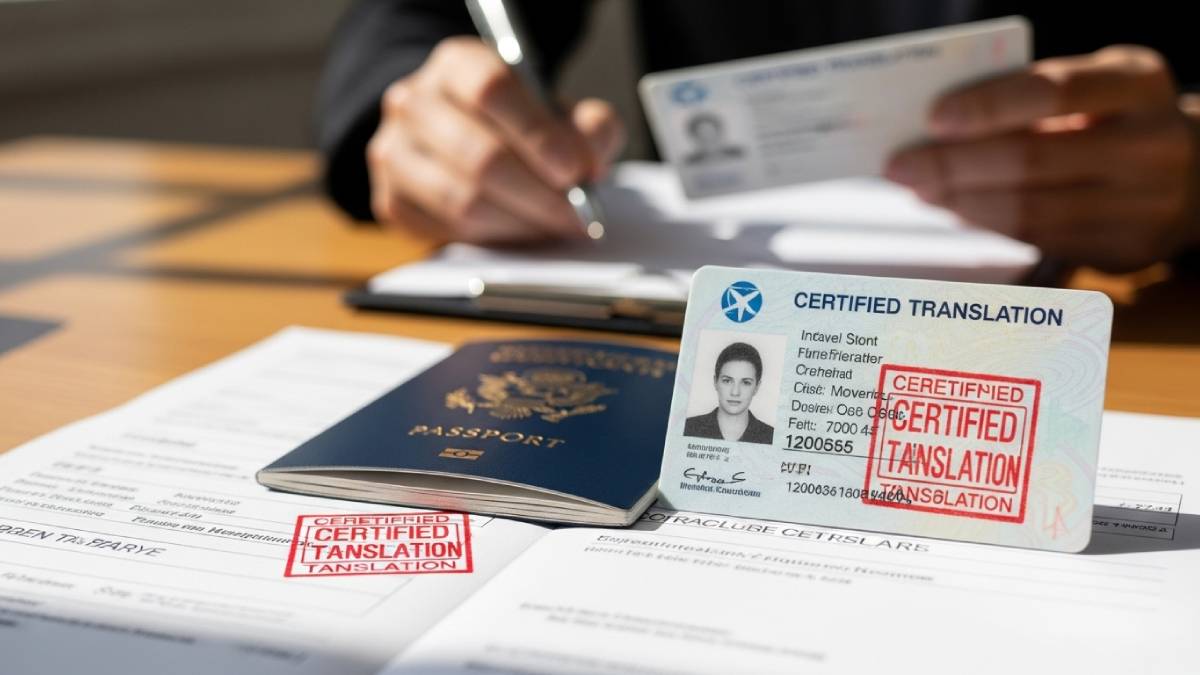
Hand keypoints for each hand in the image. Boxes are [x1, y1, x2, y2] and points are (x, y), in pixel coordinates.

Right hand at [366, 37, 624, 244]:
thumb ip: (589, 127)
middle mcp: (413, 102)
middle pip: (479, 156)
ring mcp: (393, 152)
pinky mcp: (391, 200)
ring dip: (520, 222)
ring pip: (463, 201)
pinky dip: (495, 238)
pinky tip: (520, 229)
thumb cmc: (519, 124)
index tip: (574, 172)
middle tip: (576, 214)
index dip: (537, 135)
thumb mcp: (561, 111)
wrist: (464, 137)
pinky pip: (449, 231)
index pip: (491, 91)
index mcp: (456, 64)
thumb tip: (589, 166)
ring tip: (555, 224)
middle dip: (538, 194)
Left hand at [885, 46, 1199, 271]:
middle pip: (1032, 159)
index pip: (1054, 91)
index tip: (933, 119)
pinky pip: (1039, 239)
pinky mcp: (1125, 250)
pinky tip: (955, 210)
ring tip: (919, 190)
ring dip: (960, 201)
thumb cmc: (1116, 121)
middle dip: (954, 165)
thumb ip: (1034, 98)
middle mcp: (1151, 145)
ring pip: (1030, 209)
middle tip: (900, 166)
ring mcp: (1144, 204)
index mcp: (1138, 85)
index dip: (989, 106)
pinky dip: (986, 224)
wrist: (1194, 176)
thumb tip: (938, 126)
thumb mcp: (1097, 89)